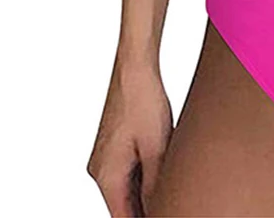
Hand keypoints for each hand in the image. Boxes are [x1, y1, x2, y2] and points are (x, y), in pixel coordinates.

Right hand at [87, 54, 172, 216]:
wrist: (134, 69)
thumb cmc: (143, 102)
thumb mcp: (157, 148)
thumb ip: (156, 183)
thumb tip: (160, 207)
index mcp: (107, 175)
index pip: (122, 217)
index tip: (165, 214)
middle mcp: (100, 170)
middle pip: (122, 204)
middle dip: (145, 208)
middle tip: (173, 204)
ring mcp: (104, 157)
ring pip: (125, 188)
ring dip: (145, 192)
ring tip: (172, 191)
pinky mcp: (112, 146)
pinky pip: (126, 171)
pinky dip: (142, 176)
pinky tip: (162, 172)